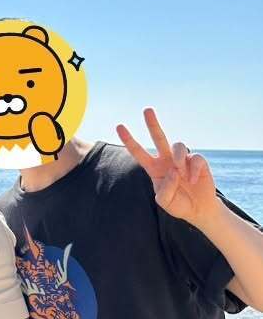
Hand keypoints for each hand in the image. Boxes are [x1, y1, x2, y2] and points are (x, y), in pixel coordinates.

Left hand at [116, 108, 219, 227]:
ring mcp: (182, 159)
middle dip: (153, 123)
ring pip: (178, 146)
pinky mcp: (198, 161)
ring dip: (179, 158)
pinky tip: (193, 179)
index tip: (119, 126)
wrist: (198, 209)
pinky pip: (195, 158)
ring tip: (182, 173)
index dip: (129, 140)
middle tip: (147, 110)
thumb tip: (173, 171)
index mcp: (153, 168)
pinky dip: (194, 170)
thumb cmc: (178, 204)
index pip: (139, 152)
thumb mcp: (164, 201)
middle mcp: (166, 160)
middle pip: (158, 137)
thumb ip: (164, 189)